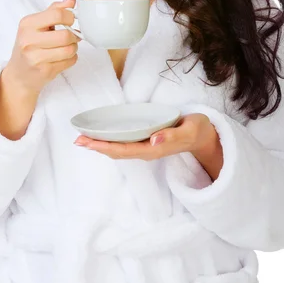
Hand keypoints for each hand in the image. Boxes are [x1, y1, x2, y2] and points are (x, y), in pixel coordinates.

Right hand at [4, 0, 81, 96]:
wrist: (19, 75)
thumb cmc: (30, 46)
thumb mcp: (36, 25)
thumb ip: (54, 10)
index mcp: (27, 24)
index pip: (57, 14)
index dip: (70, 17)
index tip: (72, 20)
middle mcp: (29, 40)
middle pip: (66, 35)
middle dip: (74, 36)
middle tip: (73, 36)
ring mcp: (36, 57)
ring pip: (70, 49)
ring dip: (74, 48)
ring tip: (68, 47)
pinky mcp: (45, 71)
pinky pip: (70, 61)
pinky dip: (72, 58)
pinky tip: (63, 58)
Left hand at [73, 113, 217, 160]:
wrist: (206, 136)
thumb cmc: (197, 130)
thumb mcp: (189, 130)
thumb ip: (173, 135)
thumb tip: (153, 139)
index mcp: (154, 149)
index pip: (123, 150)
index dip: (103, 146)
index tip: (87, 142)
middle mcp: (147, 151)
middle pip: (116, 152)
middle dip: (96, 147)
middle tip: (77, 140)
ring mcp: (147, 148)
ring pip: (119, 149)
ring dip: (101, 144)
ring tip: (83, 139)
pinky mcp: (147, 142)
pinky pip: (124, 144)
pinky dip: (110, 140)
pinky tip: (102, 136)